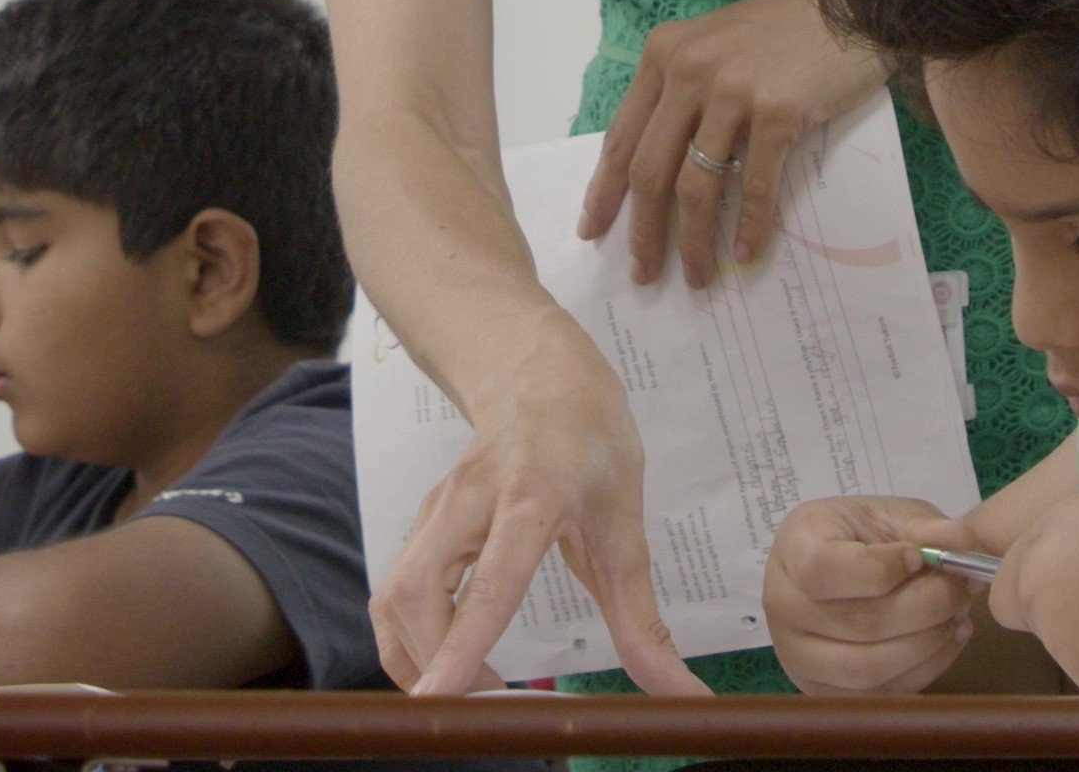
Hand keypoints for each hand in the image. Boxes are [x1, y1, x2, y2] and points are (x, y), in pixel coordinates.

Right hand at [371, 314, 706, 698]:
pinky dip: (408, 641)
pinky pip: (394, 594)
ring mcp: (436, 510)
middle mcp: (471, 502)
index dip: (466, 640)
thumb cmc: (590, 440)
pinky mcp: (421, 523)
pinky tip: (445, 663)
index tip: (442, 697)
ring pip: (394, 596)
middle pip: (419, 592)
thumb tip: (684, 698)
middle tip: (490, 708)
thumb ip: (641, 619)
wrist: (538, 369)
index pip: (493, 576)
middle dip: (436, 664)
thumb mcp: (626, 521)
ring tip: (469, 694)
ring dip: (416, 660)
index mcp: (533, 495)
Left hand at [577, 0, 884, 284]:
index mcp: (664, 55)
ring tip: (696, 276)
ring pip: (696, 185)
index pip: (621, 136)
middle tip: (642, 273)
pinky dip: (750, 226)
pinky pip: (754, 185)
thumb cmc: (784, 31)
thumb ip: (682, 93)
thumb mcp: (714, 46)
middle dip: (642, 231)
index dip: (603, 190)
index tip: (593, 231)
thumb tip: (658, 167)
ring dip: (692, 241)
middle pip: (650, 169)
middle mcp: (688, 70)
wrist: (853, 6)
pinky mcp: (777, 111)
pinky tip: (748, 252)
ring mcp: (732, 91)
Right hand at [764, 496, 976, 694]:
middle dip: (925, 608)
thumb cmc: (860, 535)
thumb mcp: (889, 515)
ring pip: (869, 668)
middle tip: (960, 589)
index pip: (822, 569)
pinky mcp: (822, 691)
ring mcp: (798, 656)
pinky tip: (946, 640)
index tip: (918, 557)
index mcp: (794, 546)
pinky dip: (925, 670)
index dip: (879, 568)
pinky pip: (879, 694)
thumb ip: (926, 526)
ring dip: (928, 644)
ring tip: (957, 616)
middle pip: (858, 624)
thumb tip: (963, 540)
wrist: (835, 565)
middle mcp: (784, 604)